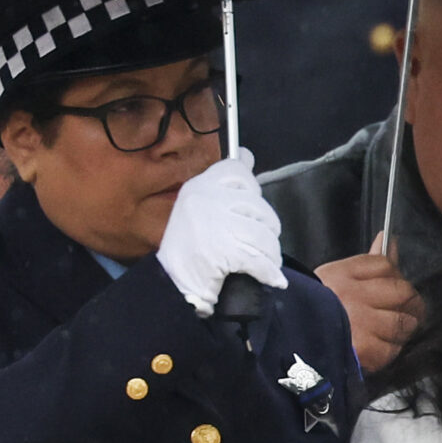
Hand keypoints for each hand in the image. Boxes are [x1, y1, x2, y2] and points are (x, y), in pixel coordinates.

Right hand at [155, 148, 285, 316]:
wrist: (170, 286)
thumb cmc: (187, 250)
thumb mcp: (197, 209)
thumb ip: (224, 187)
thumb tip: (247, 156)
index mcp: (198, 186)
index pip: (236, 170)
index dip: (250, 187)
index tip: (250, 206)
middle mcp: (206, 200)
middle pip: (258, 205)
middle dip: (266, 228)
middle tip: (259, 243)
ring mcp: (215, 224)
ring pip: (263, 233)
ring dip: (270, 253)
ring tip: (267, 263)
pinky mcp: (224, 251)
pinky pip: (260, 258)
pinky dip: (270, 272)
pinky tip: (272, 278)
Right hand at [317, 235, 422, 371]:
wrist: (289, 343)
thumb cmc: (312, 309)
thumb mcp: (334, 278)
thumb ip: (368, 262)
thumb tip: (388, 239)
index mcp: (342, 274)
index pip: (386, 265)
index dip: (397, 278)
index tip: (394, 290)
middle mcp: (352, 295)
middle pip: (402, 292)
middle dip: (411, 304)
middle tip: (406, 311)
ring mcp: (359, 323)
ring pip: (402, 322)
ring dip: (402, 329)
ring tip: (392, 332)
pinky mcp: (363, 349)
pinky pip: (391, 349)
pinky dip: (390, 351)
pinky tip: (379, 348)